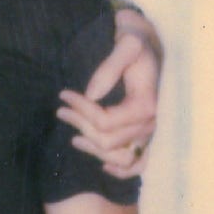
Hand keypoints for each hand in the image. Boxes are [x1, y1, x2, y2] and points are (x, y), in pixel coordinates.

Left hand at [57, 13, 162, 178]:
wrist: (147, 43)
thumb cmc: (135, 42)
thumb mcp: (125, 46)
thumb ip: (108, 69)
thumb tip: (91, 95)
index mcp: (146, 104)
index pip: (106, 122)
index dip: (81, 111)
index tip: (64, 95)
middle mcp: (151, 123)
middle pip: (108, 140)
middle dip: (81, 125)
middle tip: (62, 110)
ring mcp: (150, 132)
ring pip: (119, 157)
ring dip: (94, 149)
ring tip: (73, 136)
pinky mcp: (147, 136)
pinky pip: (138, 165)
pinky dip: (122, 170)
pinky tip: (103, 165)